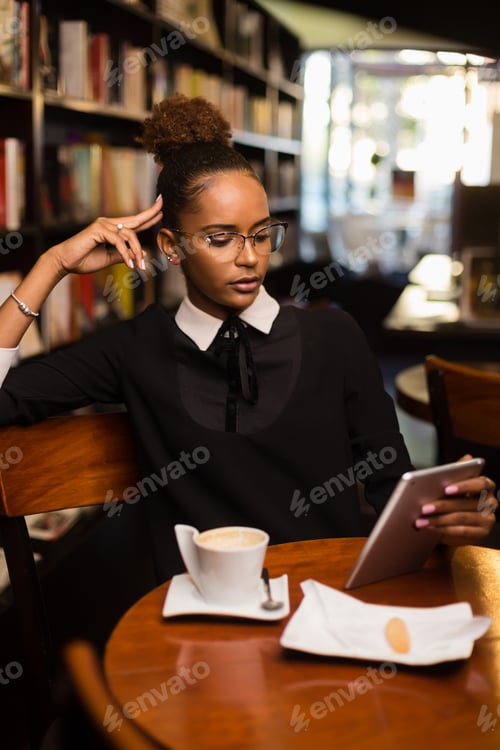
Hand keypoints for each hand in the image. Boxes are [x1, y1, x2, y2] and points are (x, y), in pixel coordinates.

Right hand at [46, 196, 162, 276]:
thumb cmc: (84, 260)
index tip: (161, 211)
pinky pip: (118, 241)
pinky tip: (129, 264)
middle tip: (163, 205)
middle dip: (150, 213)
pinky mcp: (97, 230)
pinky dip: (125, 253)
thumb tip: (139, 255)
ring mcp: (102, 225)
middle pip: (134, 219)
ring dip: (136, 251)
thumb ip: (123, 255)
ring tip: (139, 266)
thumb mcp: (109, 259)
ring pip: (129, 235)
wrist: (65, 262)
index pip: (134, 222)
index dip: (147, 216)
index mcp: (111, 229)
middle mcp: (108, 223)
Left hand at [414, 455, 498, 545]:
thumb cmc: (455, 497)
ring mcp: (488, 519)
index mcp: (487, 486)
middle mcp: (491, 502)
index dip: (465, 485)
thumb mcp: (454, 482)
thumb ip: (459, 470)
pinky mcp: (482, 534)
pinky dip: (444, 529)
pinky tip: (430, 527)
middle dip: (442, 506)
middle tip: (424, 508)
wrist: (456, 520)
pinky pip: (462, 532)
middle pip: (466, 504)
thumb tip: (468, 457)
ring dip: (439, 520)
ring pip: (461, 518)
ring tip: (422, 520)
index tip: (446, 489)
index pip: (481, 483)